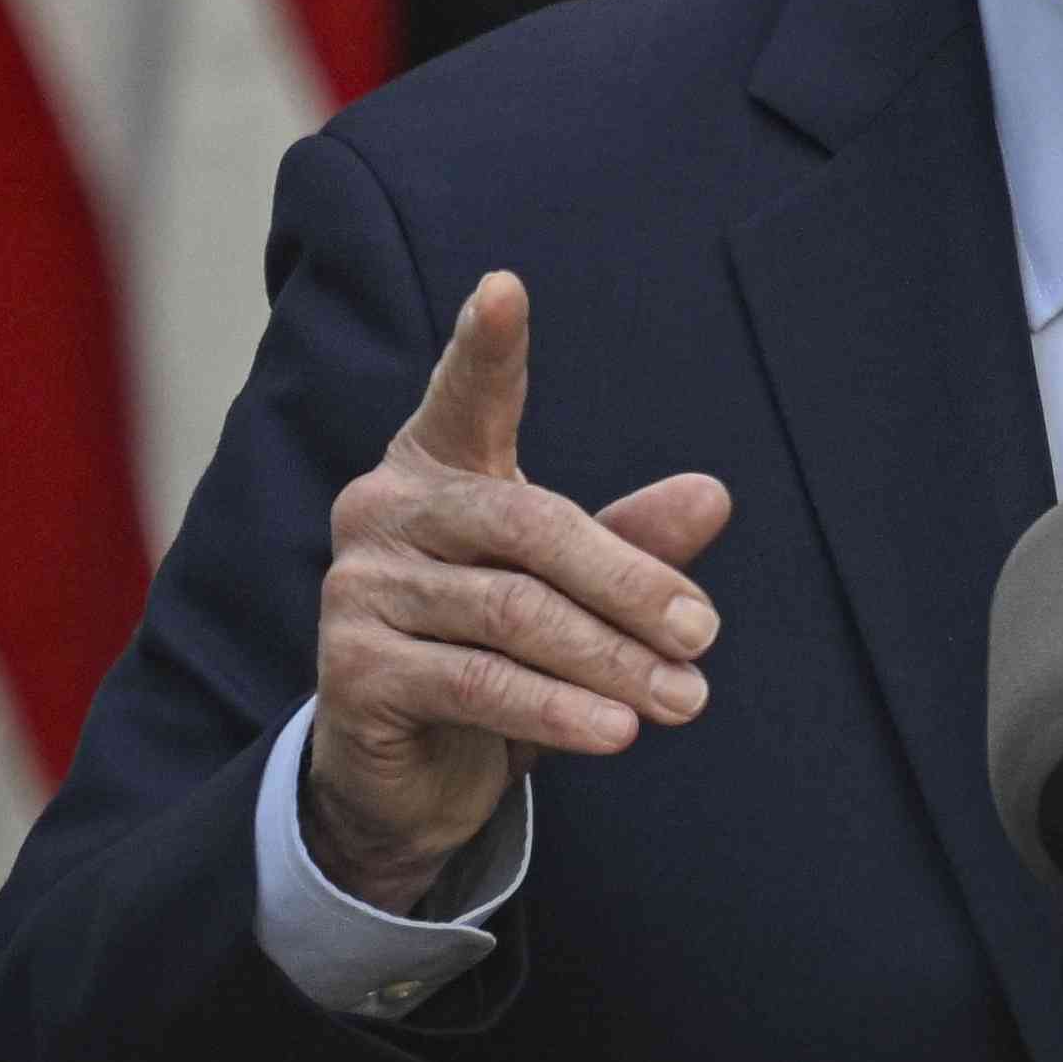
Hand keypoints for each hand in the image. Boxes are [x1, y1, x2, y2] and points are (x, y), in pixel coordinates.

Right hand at [306, 270, 730, 911]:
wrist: (411, 774)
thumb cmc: (500, 655)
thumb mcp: (574, 595)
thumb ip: (631, 544)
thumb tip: (711, 496)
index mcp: (437, 467)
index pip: (466, 396)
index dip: (485, 347)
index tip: (505, 287)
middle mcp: (385, 511)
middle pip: (529, 526)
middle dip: (628, 581)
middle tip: (703, 633)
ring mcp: (359, 588)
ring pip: (513, 613)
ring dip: (612, 660)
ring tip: (687, 697)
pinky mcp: (350, 670)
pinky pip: (478, 682)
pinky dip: (558, 708)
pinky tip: (617, 730)